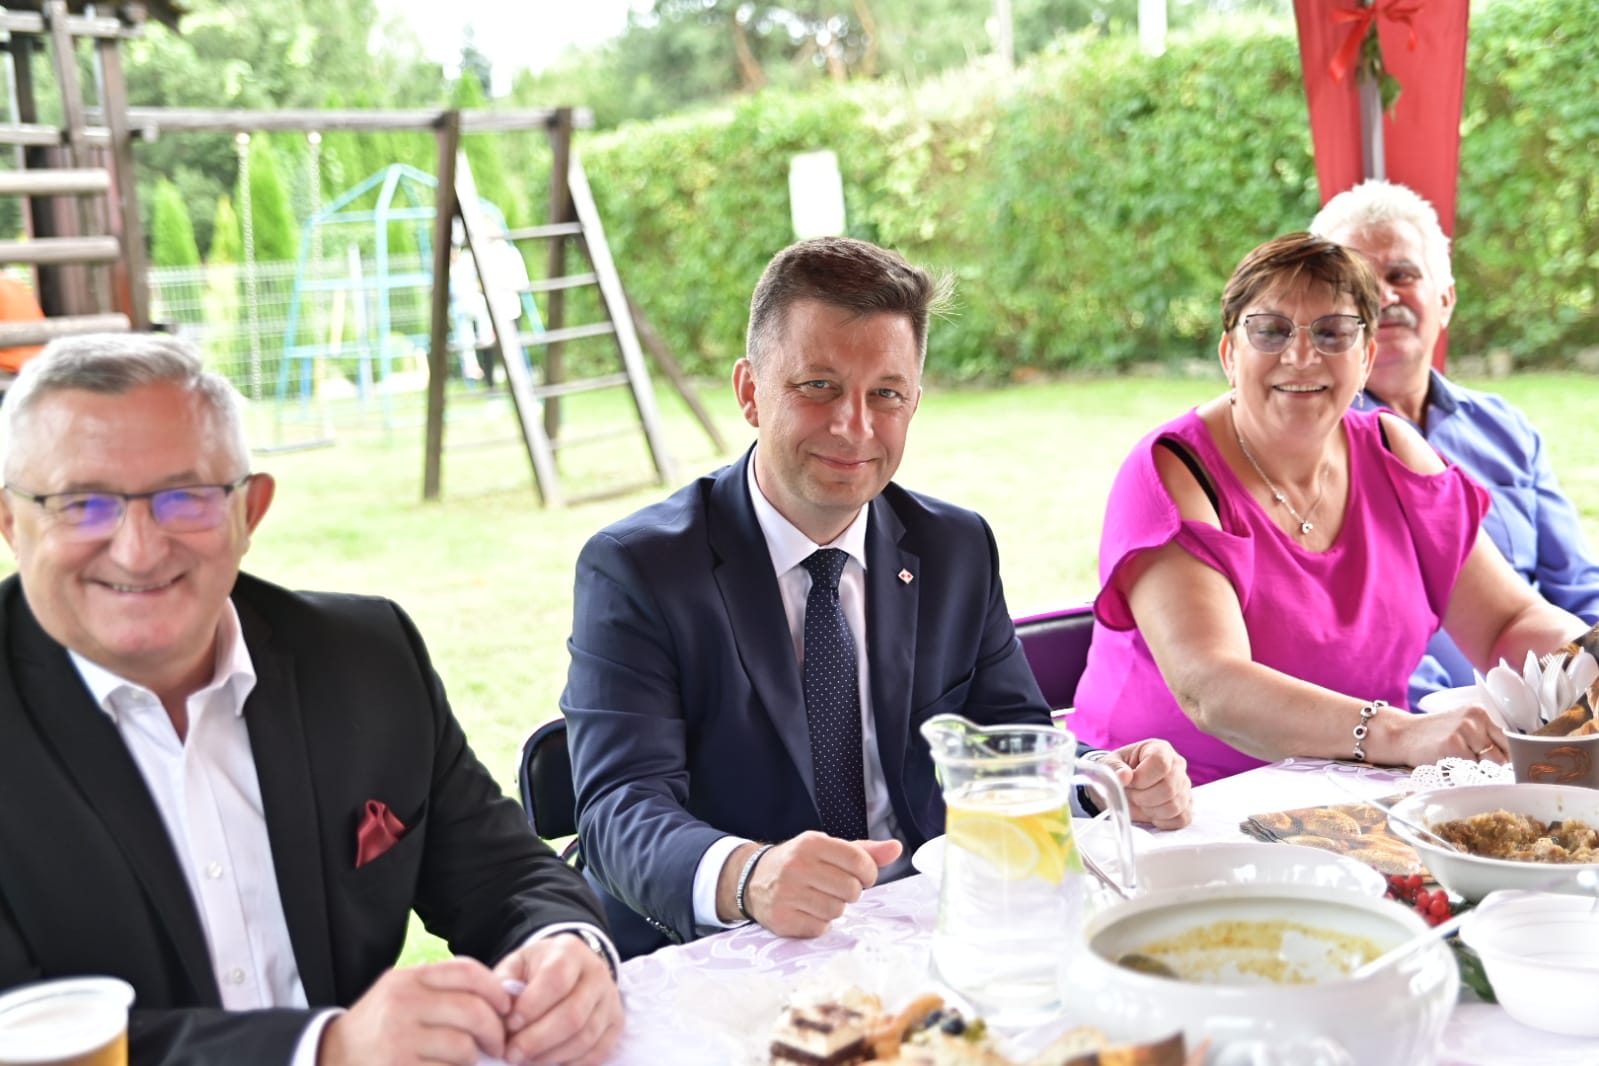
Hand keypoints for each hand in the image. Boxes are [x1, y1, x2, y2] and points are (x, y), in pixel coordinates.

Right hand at [317, 957, 510, 1065]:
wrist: (332, 1056)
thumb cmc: (380, 1025)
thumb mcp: (403, 992)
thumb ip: (442, 989)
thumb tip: (502, 996)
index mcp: (408, 979)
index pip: (467, 971)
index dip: (496, 989)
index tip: (506, 1007)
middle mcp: (402, 1004)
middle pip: (473, 1010)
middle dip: (495, 1030)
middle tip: (498, 1043)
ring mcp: (399, 1040)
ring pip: (464, 1047)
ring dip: (474, 1058)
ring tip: (467, 1060)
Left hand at [493, 936, 623, 1065]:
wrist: (571, 969)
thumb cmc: (538, 969)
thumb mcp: (518, 964)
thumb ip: (503, 983)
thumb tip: (498, 1011)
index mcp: (570, 951)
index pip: (556, 981)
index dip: (532, 1007)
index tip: (509, 1024)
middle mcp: (597, 973)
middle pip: (573, 1015)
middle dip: (538, 1040)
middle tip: (512, 1054)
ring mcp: (611, 1000)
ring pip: (585, 1038)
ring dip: (551, 1056)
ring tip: (525, 1060)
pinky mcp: (617, 1023)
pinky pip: (597, 1053)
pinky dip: (570, 1064)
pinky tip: (547, 1063)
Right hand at [740, 831, 901, 937]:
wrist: (753, 879)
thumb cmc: (799, 863)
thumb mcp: (826, 849)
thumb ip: (863, 851)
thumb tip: (897, 848)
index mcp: (812, 842)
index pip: (859, 861)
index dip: (868, 874)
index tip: (860, 876)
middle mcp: (797, 866)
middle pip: (851, 890)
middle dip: (849, 892)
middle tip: (834, 888)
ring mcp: (787, 893)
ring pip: (837, 911)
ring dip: (833, 908)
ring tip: (818, 898)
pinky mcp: (781, 919)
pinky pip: (819, 928)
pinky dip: (818, 923)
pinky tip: (806, 911)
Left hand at [1100, 740, 1192, 828]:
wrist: (1125, 785)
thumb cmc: (1119, 770)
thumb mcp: (1109, 764)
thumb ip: (1114, 769)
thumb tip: (1124, 776)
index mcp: (1160, 749)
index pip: (1160, 764)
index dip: (1142, 778)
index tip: (1129, 782)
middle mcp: (1177, 764)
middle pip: (1168, 788)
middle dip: (1143, 797)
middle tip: (1132, 794)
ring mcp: (1185, 785)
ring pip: (1174, 806)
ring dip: (1151, 810)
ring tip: (1140, 802)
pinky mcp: (1187, 804)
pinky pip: (1182, 818)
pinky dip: (1163, 821)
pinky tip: (1152, 812)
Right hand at [1388, 704, 1508, 765]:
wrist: (1403, 734)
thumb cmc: (1437, 735)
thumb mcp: (1466, 727)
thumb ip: (1490, 737)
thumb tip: (1520, 761)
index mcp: (1483, 711)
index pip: (1515, 738)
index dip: (1517, 755)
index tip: (1518, 766)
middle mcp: (1476, 717)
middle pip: (1507, 753)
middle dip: (1499, 765)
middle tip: (1480, 765)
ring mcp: (1465, 730)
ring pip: (1493, 763)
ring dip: (1482, 770)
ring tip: (1463, 763)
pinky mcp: (1453, 745)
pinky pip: (1474, 769)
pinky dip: (1467, 773)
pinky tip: (1452, 763)